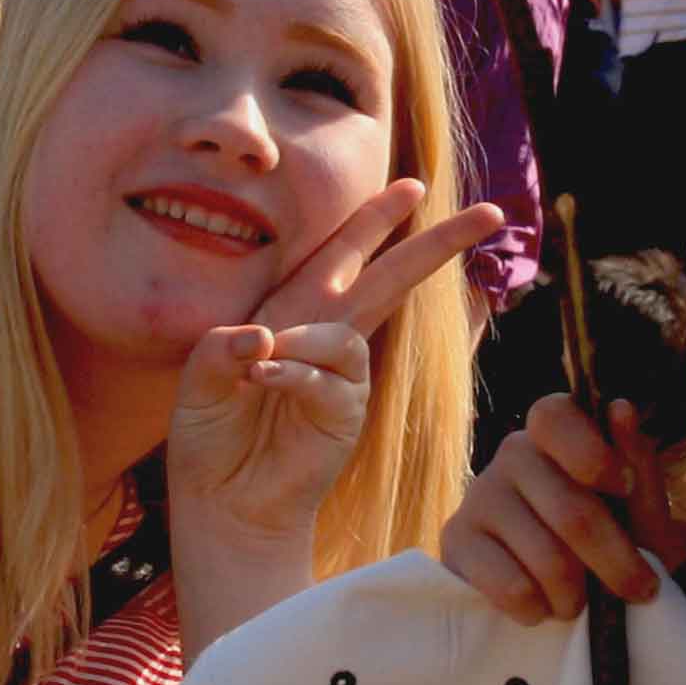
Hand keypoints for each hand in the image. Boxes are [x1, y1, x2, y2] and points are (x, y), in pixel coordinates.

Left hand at [169, 180, 506, 541]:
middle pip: (391, 278)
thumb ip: (219, 349)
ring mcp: (341, 377)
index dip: (376, 219)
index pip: (344, 254)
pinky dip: (297, 373)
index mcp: (293, 310)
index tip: (413, 186)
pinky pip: (331, 379)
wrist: (221, 499)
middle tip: (487, 213)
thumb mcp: (198, 380)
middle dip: (435, 243)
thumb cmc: (210, 434)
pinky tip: (264, 377)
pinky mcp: (344, 414)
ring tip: (262, 363)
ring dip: (307, 339)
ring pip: (350, 332)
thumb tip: (263, 335)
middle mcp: (325, 335)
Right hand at [438, 393, 682, 624]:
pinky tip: (540, 607)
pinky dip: (538, 608)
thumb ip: (636, 463)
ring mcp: (478, 496)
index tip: (623, 487)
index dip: (592, 453)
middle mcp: (512, 455)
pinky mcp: (456, 541)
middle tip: (639, 589)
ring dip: (576, 595)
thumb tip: (620, 408)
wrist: (563, 597)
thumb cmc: (606, 541)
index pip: (554, 416)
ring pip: (546, 558)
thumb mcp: (638, 509)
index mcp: (555, 434)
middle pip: (570, 511)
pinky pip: (510, 586)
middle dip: (616, 561)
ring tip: (579, 603)